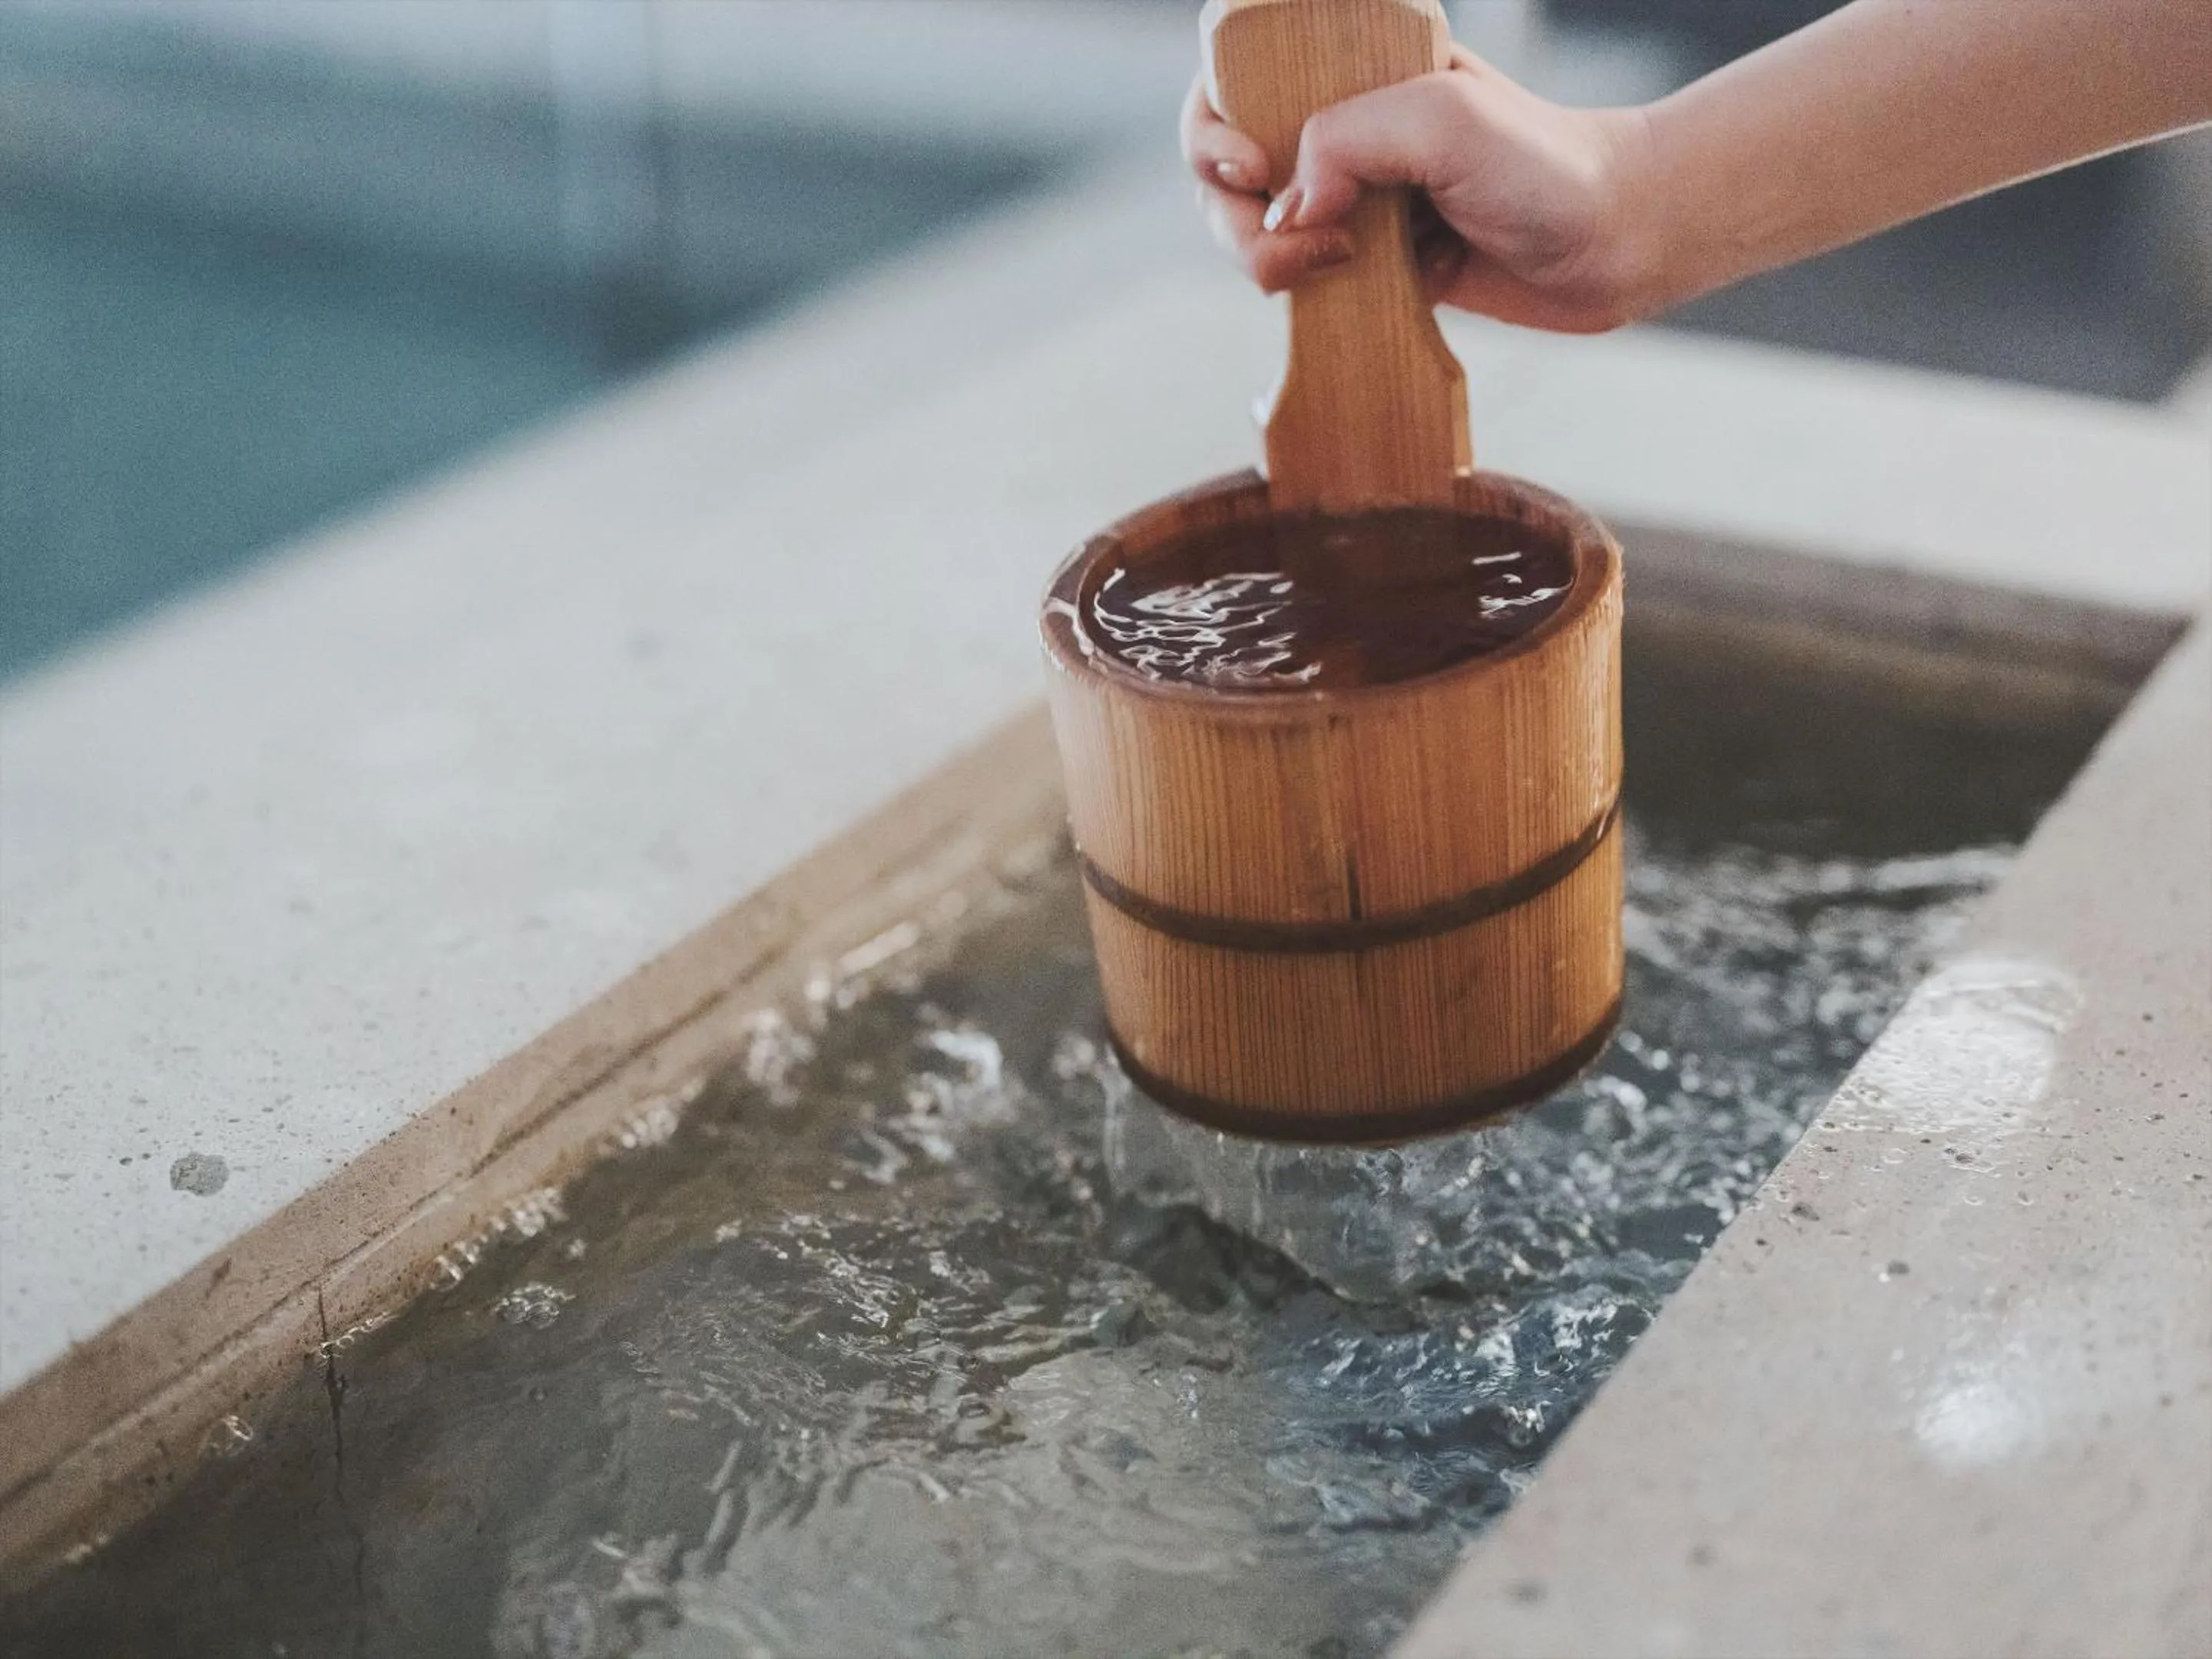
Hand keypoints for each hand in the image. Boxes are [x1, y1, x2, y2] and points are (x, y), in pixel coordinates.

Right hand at [1181, 48, 1657, 333]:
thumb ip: (1349, 141)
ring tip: (1330, 266)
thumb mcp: (1443, 119)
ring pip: (1257, 226)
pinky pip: (1300, 278)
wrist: (1617, 243)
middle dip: (1232, 209)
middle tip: (1283, 241)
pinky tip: (1344, 291)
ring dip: (1264, 256)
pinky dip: (1301, 292)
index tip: (1250, 168)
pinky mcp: (1370, 262)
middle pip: (1227, 162)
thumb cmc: (1547, 166)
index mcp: (1355, 65)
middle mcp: (1346, 126)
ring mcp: (1354, 196)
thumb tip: (1285, 209)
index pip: (1238, 72)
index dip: (1213, 124)